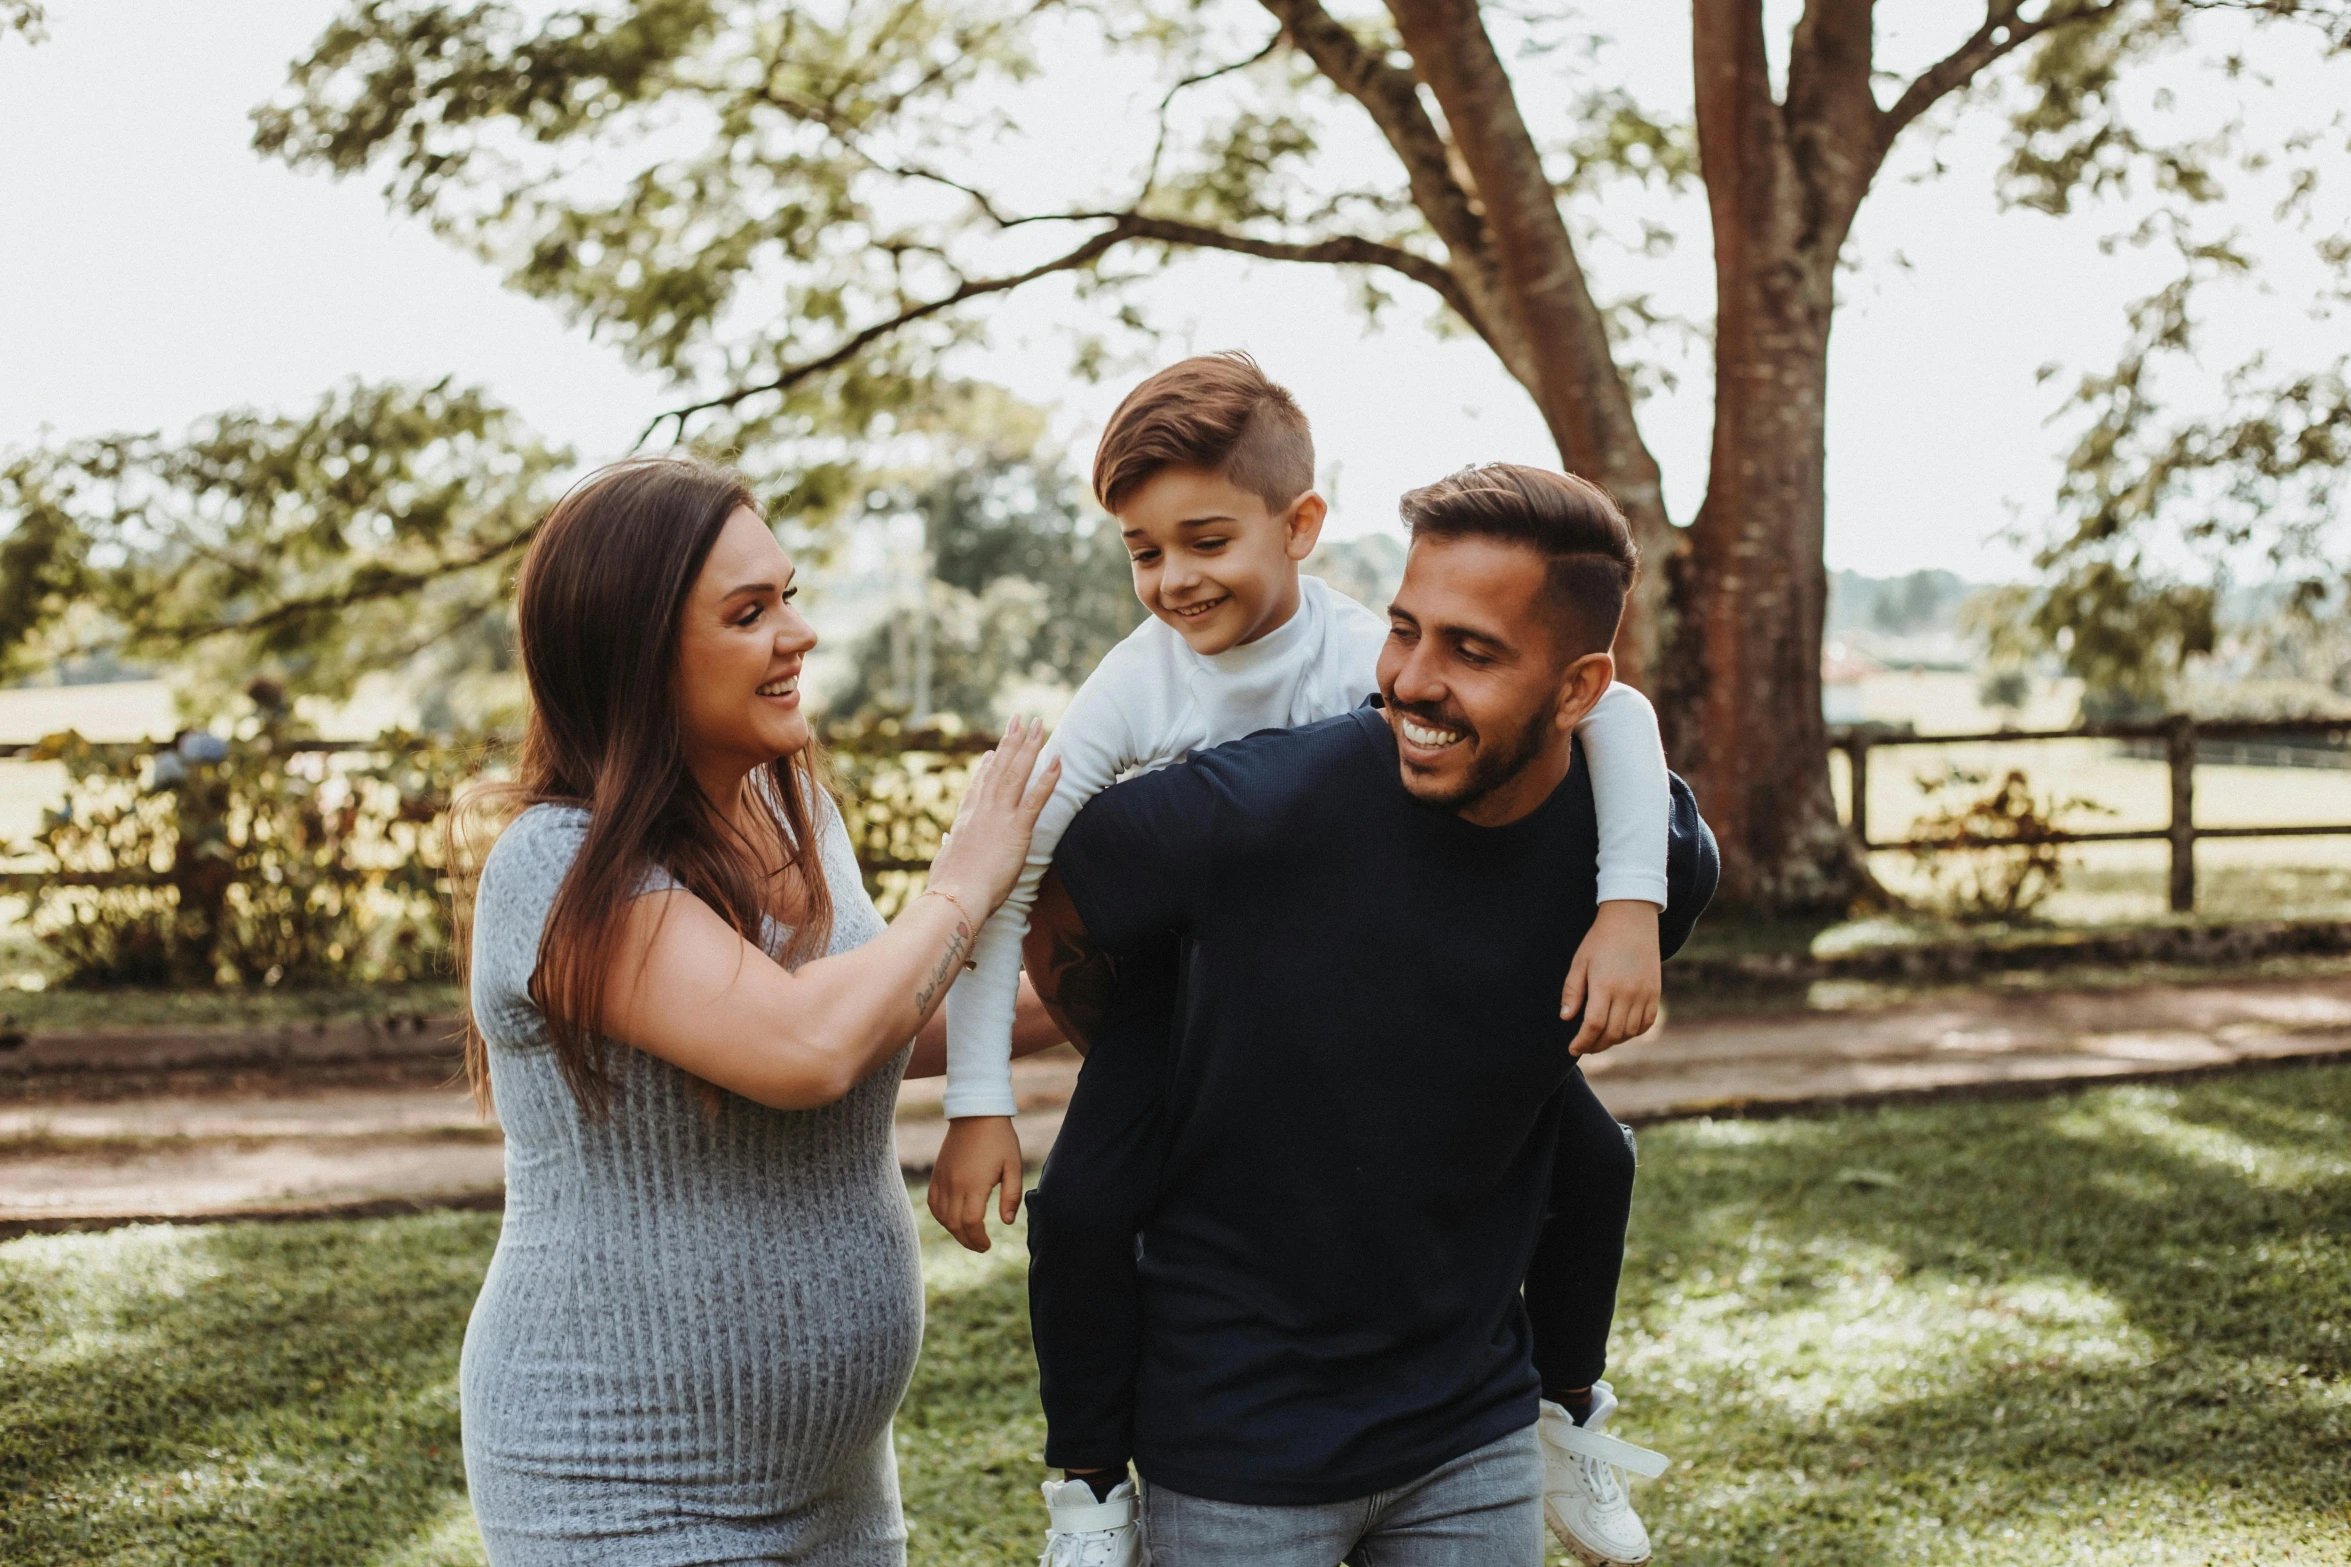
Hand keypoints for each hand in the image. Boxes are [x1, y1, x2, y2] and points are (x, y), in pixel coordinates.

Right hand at [926, 716, 1059, 916]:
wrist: (955, 896)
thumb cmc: (948, 888)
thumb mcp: (945, 862)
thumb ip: (950, 849)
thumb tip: (947, 844)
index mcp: (964, 820)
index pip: (978, 786)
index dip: (987, 767)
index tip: (993, 751)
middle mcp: (981, 810)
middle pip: (998, 769)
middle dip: (1011, 742)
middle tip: (1019, 720)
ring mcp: (999, 817)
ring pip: (1016, 774)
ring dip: (1030, 747)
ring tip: (1038, 724)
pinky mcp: (1017, 829)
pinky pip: (1036, 798)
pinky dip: (1048, 777)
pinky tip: (1058, 759)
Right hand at [927, 1115, 1024, 1251]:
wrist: (976, 1113)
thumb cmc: (1000, 1139)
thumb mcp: (1013, 1165)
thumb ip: (1012, 1196)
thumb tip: (1007, 1222)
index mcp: (974, 1184)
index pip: (970, 1223)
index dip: (978, 1239)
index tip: (987, 1245)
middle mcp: (955, 1184)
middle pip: (954, 1224)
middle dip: (967, 1241)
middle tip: (980, 1246)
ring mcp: (943, 1179)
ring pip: (942, 1216)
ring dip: (954, 1231)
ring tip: (968, 1236)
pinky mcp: (937, 1174)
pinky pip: (933, 1202)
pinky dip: (941, 1216)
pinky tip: (951, 1220)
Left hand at [1562, 900, 1661, 1055]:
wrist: (1632, 920)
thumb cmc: (1600, 940)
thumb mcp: (1580, 962)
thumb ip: (1572, 991)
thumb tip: (1566, 1017)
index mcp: (1604, 986)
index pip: (1593, 1025)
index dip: (1582, 1041)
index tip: (1573, 1048)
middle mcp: (1627, 993)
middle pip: (1612, 1033)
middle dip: (1596, 1045)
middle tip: (1585, 1046)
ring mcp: (1644, 994)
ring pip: (1630, 1032)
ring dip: (1614, 1041)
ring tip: (1601, 1039)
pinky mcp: (1655, 992)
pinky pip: (1646, 1023)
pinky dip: (1634, 1032)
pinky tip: (1622, 1031)